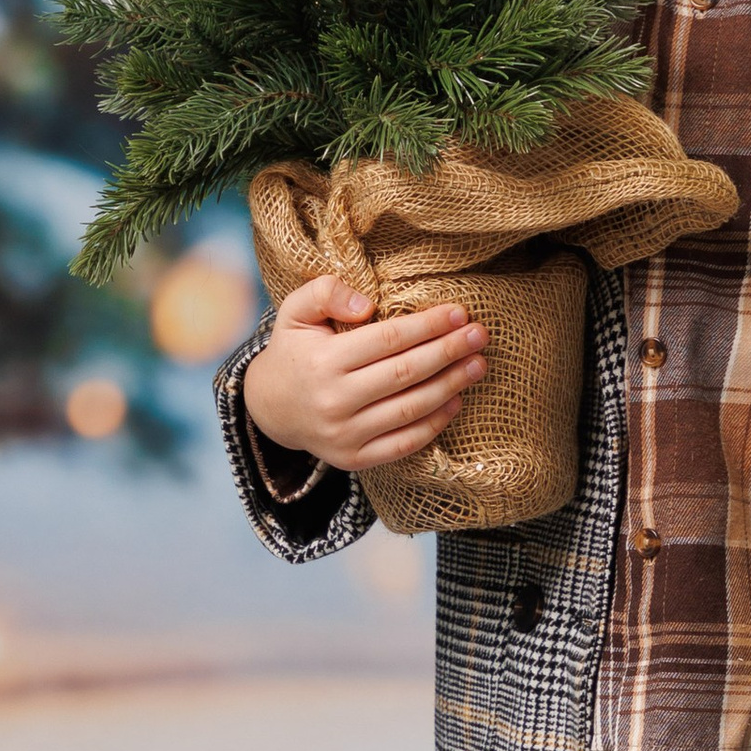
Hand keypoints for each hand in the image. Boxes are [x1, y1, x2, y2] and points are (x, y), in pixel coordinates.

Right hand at [239, 271, 485, 474]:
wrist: (269, 407)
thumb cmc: (295, 351)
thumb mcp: (294, 312)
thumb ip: (325, 292)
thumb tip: (367, 304)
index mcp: (323, 362)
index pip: (388, 340)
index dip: (428, 326)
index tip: (459, 313)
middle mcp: (334, 401)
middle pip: (406, 373)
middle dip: (449, 352)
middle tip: (480, 335)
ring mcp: (344, 435)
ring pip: (410, 409)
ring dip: (451, 385)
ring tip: (478, 364)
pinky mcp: (354, 458)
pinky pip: (404, 443)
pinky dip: (434, 423)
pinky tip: (456, 400)